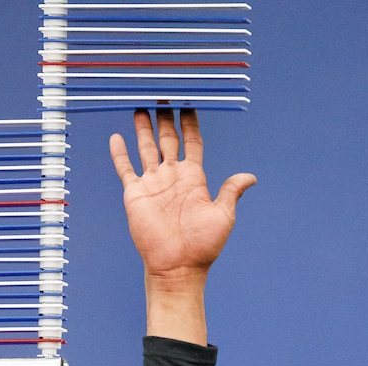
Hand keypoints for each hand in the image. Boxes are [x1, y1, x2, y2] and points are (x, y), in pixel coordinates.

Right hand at [110, 108, 255, 282]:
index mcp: (194, 178)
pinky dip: (120, 153)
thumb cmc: (202, 246)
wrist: (177, 268)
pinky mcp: (135, 194)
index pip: (192, 142)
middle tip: (164, 95)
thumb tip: (250, 177)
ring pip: (146, 148)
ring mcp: (153, 184)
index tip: (190, 102)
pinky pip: (126, 169)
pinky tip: (117, 137)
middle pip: (168, 139)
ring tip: (141, 106)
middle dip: (166, 118)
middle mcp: (172, 177)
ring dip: (143, 128)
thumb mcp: (223, 215)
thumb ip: (231, 191)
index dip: (191, 123)